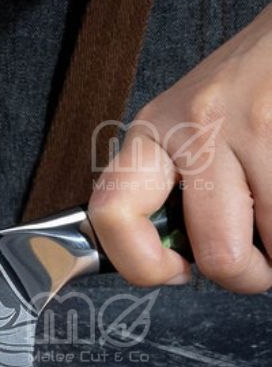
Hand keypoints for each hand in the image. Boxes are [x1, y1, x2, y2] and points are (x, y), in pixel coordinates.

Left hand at [89, 3, 271, 292]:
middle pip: (218, 253)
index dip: (143, 266)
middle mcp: (196, 130)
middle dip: (245, 277)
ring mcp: (252, 129)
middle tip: (256, 265)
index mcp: (152, 135)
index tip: (176, 271)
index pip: (110, 215)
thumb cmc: (244, 88)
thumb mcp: (185, 128)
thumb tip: (178, 264)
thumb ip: (170, 187)